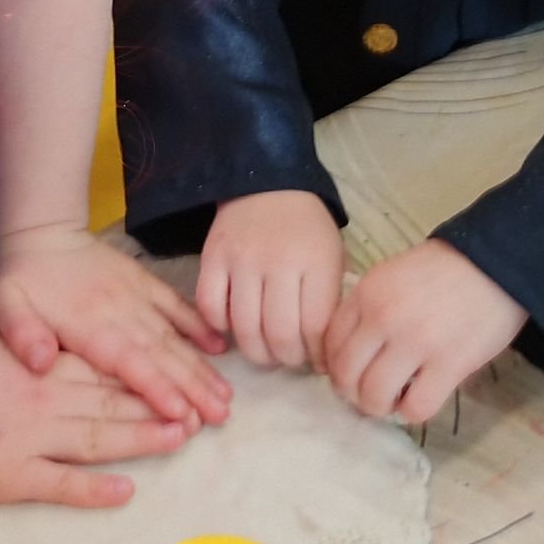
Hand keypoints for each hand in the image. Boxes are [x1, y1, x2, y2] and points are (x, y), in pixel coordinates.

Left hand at [0, 224, 229, 425]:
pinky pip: (175, 304)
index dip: (156, 388)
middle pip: (161, 355)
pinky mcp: (142, 282)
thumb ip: (21, 333)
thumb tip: (41, 363)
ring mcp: (134, 296)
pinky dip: (198, 324)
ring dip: (200, 367)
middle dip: (192, 387)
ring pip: (173, 336)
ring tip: (226, 397)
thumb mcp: (3, 303)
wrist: (38, 229)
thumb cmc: (18, 276)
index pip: (128, 362)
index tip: (183, 414)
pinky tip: (220, 347)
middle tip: (220, 417)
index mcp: (87, 325)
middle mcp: (118, 312)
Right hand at [0, 325, 189, 506]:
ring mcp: (36, 441)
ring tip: (178, 439)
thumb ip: (25, 334)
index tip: (171, 369)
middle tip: (196, 407)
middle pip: (111, 401)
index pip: (100, 364)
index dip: (138, 367)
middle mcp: (47, 401)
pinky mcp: (19, 478)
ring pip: (100, 439)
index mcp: (40, 365)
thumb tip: (52, 337)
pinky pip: (64, 484)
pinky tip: (125, 491)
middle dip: (156, 403)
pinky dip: (96, 490)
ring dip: (141, 439)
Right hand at [197, 189, 344, 371]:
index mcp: (316, 263)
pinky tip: (234, 326)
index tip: (317, 361)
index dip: (316, 355)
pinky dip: (221, 326)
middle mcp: (278, 262)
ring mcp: (241, 260)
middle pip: (279, 334)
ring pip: (244, 328)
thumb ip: (328, 302)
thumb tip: (322, 354)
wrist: (268, 182)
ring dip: (256, 352)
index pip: (315, 328)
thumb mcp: (332, 257)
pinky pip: (210, 306)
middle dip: (287, 359)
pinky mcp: (211, 257)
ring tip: (265, 351)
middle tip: (290, 358)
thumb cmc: (307, 228)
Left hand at [322, 240, 528, 425]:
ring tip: (393, 401)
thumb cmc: (443, 270)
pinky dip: (411, 412)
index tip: (350, 374)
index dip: (335, 367)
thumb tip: (353, 351)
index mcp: (366, 294)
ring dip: (379, 407)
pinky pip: (416, 407)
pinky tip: (419, 400)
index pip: (330, 344)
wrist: (495, 263)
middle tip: (369, 395)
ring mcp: (415, 343)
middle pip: (345, 375)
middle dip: (352, 393)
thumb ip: (368, 307)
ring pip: (374, 396)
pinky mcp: (449, 365)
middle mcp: (383, 318)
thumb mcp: (392, 275)